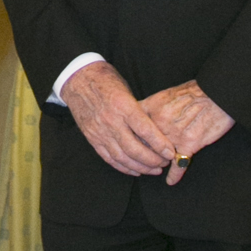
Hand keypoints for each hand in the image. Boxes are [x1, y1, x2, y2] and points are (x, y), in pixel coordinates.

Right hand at [61, 61, 178, 175]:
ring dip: (141, 167)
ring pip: (122, 157)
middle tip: (165, 163)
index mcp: (123, 105)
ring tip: (154, 170)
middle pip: (134, 148)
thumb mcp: (126, 90)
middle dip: (152, 160)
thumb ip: (139, 110)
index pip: (145, 130)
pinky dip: (124, 167)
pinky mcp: (92, 138)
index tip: (171, 153)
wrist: (78, 80)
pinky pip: (109, 158)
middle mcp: (111, 121)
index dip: (160, 144)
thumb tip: (157, 130)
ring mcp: (100, 132)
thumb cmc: (107, 81)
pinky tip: (136, 170)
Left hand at [139, 80, 234, 183]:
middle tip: (142, 159)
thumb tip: (138, 113)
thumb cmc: (192, 91)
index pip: (132, 128)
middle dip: (141, 153)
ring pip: (158, 157)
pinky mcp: (189, 144)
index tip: (127, 144)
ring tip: (155, 168)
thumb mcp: (165, 94)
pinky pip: (179, 165)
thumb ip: (151, 106)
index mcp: (152, 108)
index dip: (129, 138)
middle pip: (142, 144)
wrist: (216, 94)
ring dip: (157, 163)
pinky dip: (174, 175)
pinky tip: (170, 181)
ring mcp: (173, 135)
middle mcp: (159, 122)